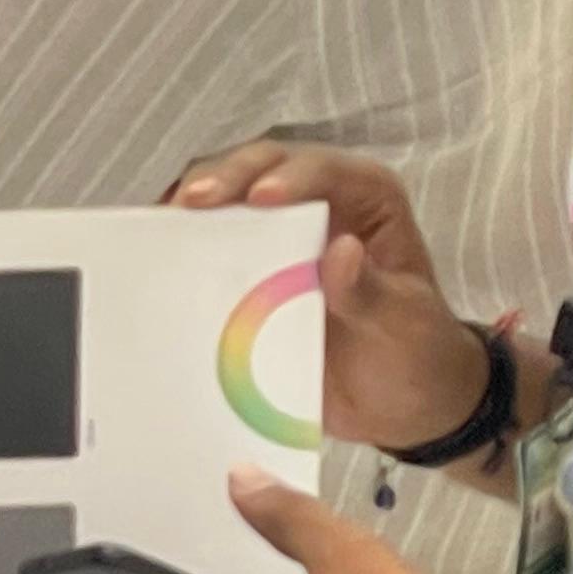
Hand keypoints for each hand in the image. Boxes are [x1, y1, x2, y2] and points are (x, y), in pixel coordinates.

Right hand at [165, 141, 499, 460]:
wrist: (402, 405)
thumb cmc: (416, 354)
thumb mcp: (404, 325)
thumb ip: (370, 292)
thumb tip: (341, 251)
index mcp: (367, 199)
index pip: (326, 171)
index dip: (291, 176)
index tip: (260, 198)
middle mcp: (319, 201)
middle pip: (264, 168)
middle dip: (225, 178)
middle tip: (190, 203)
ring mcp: (279, 232)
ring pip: (229, 198)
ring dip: (193, 206)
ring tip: (160, 224)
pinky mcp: (250, 267)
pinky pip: (212, 243)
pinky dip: (184, 244)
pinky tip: (156, 254)